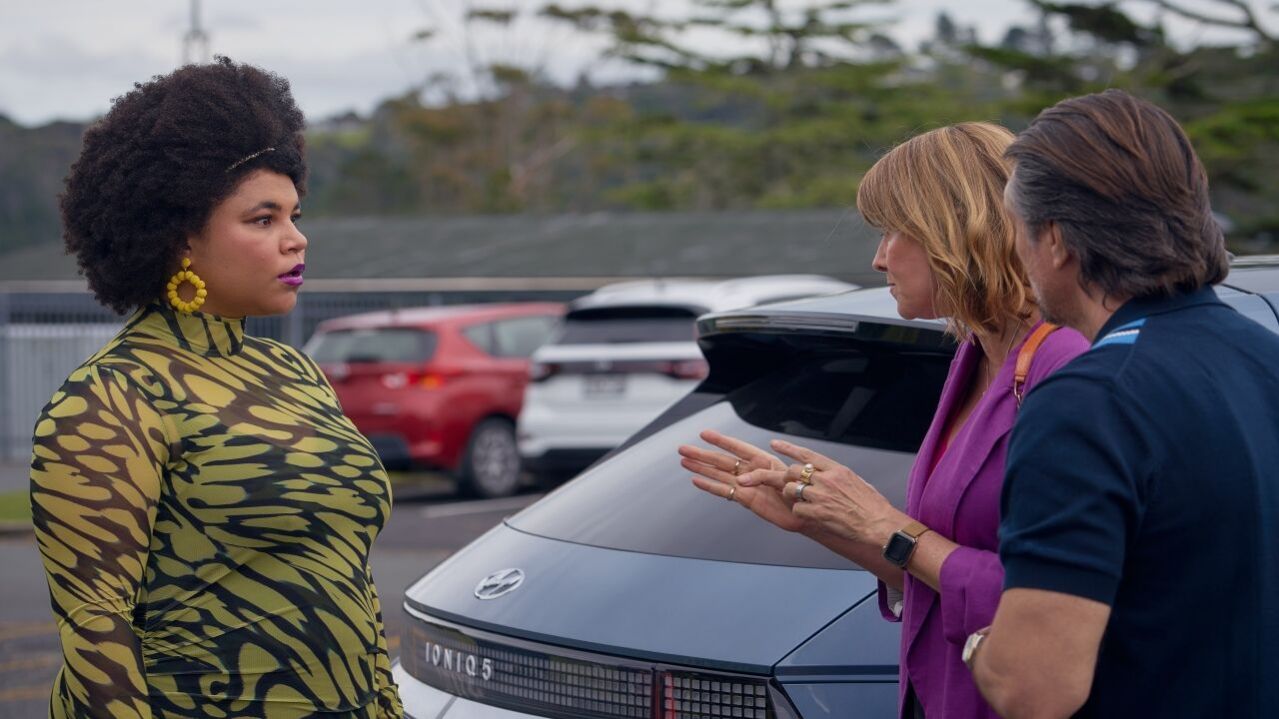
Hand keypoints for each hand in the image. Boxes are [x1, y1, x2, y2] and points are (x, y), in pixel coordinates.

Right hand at [679, 430, 806, 532]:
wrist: (804, 513)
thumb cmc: (799, 492)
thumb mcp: (783, 478)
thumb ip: (761, 476)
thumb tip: (740, 480)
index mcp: (762, 460)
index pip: (737, 447)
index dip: (720, 440)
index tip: (704, 434)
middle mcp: (750, 470)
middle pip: (721, 460)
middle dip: (702, 454)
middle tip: (683, 448)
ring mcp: (745, 485)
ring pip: (718, 474)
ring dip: (701, 467)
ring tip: (684, 461)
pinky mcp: (744, 499)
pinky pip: (723, 491)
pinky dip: (709, 486)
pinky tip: (696, 480)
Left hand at [739, 438, 908, 545]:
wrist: (878, 524)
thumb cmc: (872, 506)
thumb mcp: (857, 481)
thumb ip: (837, 476)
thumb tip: (826, 475)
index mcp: (836, 470)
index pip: (806, 455)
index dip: (788, 448)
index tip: (774, 444)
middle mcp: (826, 480)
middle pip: (793, 472)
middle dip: (786, 478)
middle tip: (786, 484)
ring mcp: (820, 496)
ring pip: (790, 490)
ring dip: (791, 495)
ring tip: (802, 501)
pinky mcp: (817, 512)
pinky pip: (796, 509)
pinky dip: (800, 512)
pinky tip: (811, 514)